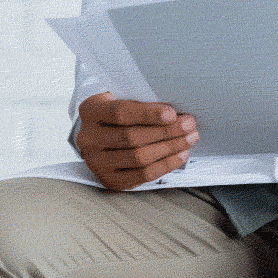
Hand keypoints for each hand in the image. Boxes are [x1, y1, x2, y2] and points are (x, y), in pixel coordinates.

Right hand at [75, 92, 197, 190]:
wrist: (98, 133)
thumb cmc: (116, 112)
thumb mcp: (121, 98)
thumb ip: (141, 101)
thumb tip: (175, 110)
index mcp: (90, 111)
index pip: (120, 113)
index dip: (148, 114)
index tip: (172, 114)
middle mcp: (89, 138)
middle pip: (132, 138)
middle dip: (166, 132)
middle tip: (189, 125)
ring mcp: (96, 162)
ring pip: (139, 158)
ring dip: (170, 149)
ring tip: (188, 139)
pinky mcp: (109, 179)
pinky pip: (142, 176)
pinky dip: (165, 165)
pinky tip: (180, 155)